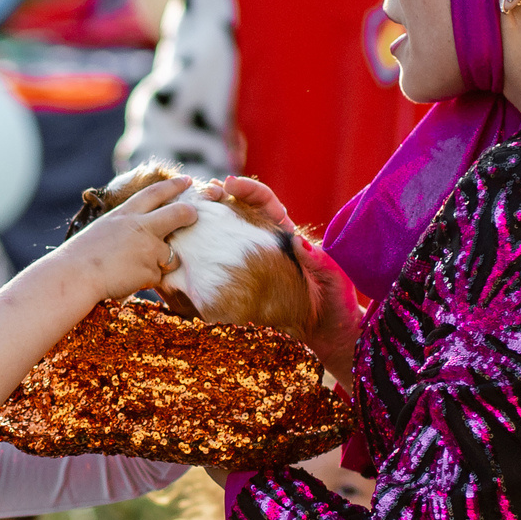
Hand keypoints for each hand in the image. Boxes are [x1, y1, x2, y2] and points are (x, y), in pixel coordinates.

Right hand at [55, 175, 199, 302]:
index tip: (187, 181)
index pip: (155, 193)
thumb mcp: (104, 228)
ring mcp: (148, 248)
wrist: (75, 276)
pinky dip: (146, 280)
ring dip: (161, 262)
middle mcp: (141, 226)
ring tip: (134, 267)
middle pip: (178, 214)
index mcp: (126, 213)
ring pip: (171, 254)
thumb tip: (144, 227)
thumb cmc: (82, 256)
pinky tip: (127, 279)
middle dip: (190, 214)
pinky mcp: (150, 270)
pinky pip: (157, 276)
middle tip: (194, 216)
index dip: (173, 185)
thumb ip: (126, 225)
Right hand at [200, 178, 359, 386]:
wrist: (328, 334)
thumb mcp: (332, 276)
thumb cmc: (335, 301)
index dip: (247, 190)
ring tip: (186, 218)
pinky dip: (202, 262)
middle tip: (202, 195)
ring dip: (205, 225)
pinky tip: (186, 258)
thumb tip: (298, 241)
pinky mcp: (242, 286)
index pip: (264, 202)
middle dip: (217, 200)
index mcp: (286, 233)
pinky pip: (219, 269)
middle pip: (237, 213)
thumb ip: (317, 259)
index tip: (230, 185)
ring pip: (223, 237)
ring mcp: (251, 263)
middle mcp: (265, 244)